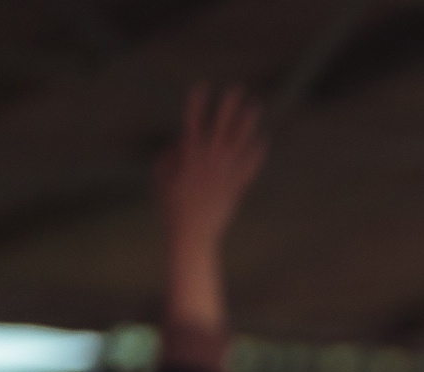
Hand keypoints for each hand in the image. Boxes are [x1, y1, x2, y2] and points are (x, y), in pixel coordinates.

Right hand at [155, 85, 265, 255]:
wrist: (192, 233)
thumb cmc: (170, 205)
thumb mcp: (160, 177)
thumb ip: (169, 156)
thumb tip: (181, 141)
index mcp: (189, 157)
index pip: (193, 123)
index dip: (197, 104)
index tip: (201, 87)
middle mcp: (210, 162)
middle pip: (221, 127)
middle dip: (228, 106)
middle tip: (236, 88)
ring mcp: (226, 174)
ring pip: (239, 143)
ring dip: (247, 123)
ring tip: (255, 106)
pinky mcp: (237, 187)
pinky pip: (250, 166)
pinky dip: (257, 152)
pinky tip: (263, 138)